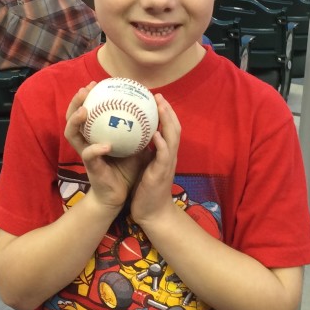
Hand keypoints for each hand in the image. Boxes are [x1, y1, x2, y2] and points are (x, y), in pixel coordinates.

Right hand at [65, 84, 153, 214]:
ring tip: (85, 110)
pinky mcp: (91, 168)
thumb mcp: (134, 146)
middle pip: (71, 118)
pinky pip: (89, 156)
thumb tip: (152, 110)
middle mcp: (86, 142)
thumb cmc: (126, 170)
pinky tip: (106, 144)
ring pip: (72, 134)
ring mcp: (86, 154)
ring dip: (76, 121)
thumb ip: (138, 130)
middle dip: (75, 102)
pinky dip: (96, 149)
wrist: (119, 196)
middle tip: (84, 90)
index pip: (86, 112)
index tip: (96, 84)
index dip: (87, 97)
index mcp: (95, 136)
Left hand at [129, 95, 180, 227]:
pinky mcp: (161, 174)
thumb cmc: (146, 190)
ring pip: (172, 138)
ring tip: (161, 107)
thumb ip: (144, 151)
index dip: (165, 113)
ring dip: (168, 121)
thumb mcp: (146, 166)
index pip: (169, 128)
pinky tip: (156, 134)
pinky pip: (164, 156)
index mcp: (165, 154)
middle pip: (174, 128)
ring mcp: (167, 164)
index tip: (157, 98)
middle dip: (168, 111)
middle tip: (159, 96)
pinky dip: (162, 143)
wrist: (152, 213)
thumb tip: (134, 135)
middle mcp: (169, 156)